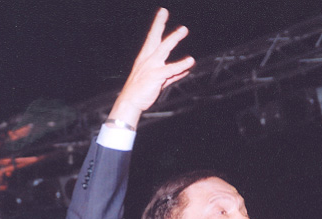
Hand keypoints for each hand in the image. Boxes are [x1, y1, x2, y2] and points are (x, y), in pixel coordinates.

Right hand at [108, 8, 194, 127]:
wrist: (130, 102)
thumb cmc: (141, 91)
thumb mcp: (157, 80)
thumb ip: (172, 74)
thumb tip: (185, 71)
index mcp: (146, 59)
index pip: (152, 38)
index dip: (158, 25)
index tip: (162, 13)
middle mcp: (147, 60)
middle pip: (154, 38)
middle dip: (159, 24)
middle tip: (165, 12)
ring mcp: (151, 67)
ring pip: (163, 49)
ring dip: (173, 38)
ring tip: (182, 30)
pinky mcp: (155, 76)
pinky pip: (171, 69)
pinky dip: (181, 65)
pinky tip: (190, 61)